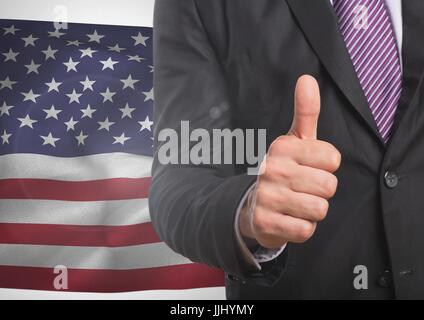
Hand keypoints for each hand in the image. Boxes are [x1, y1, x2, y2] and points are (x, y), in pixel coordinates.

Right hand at [239, 75, 341, 248]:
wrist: (253, 204)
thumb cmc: (284, 169)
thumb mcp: (295, 141)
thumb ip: (306, 112)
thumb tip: (307, 78)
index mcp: (282, 147)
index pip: (333, 160)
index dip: (326, 167)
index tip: (310, 167)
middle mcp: (272, 169)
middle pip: (329, 186)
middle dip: (320, 191)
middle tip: (302, 188)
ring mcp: (266, 197)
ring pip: (319, 209)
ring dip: (312, 211)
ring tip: (296, 203)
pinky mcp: (264, 223)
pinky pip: (305, 230)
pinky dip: (301, 227)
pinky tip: (288, 218)